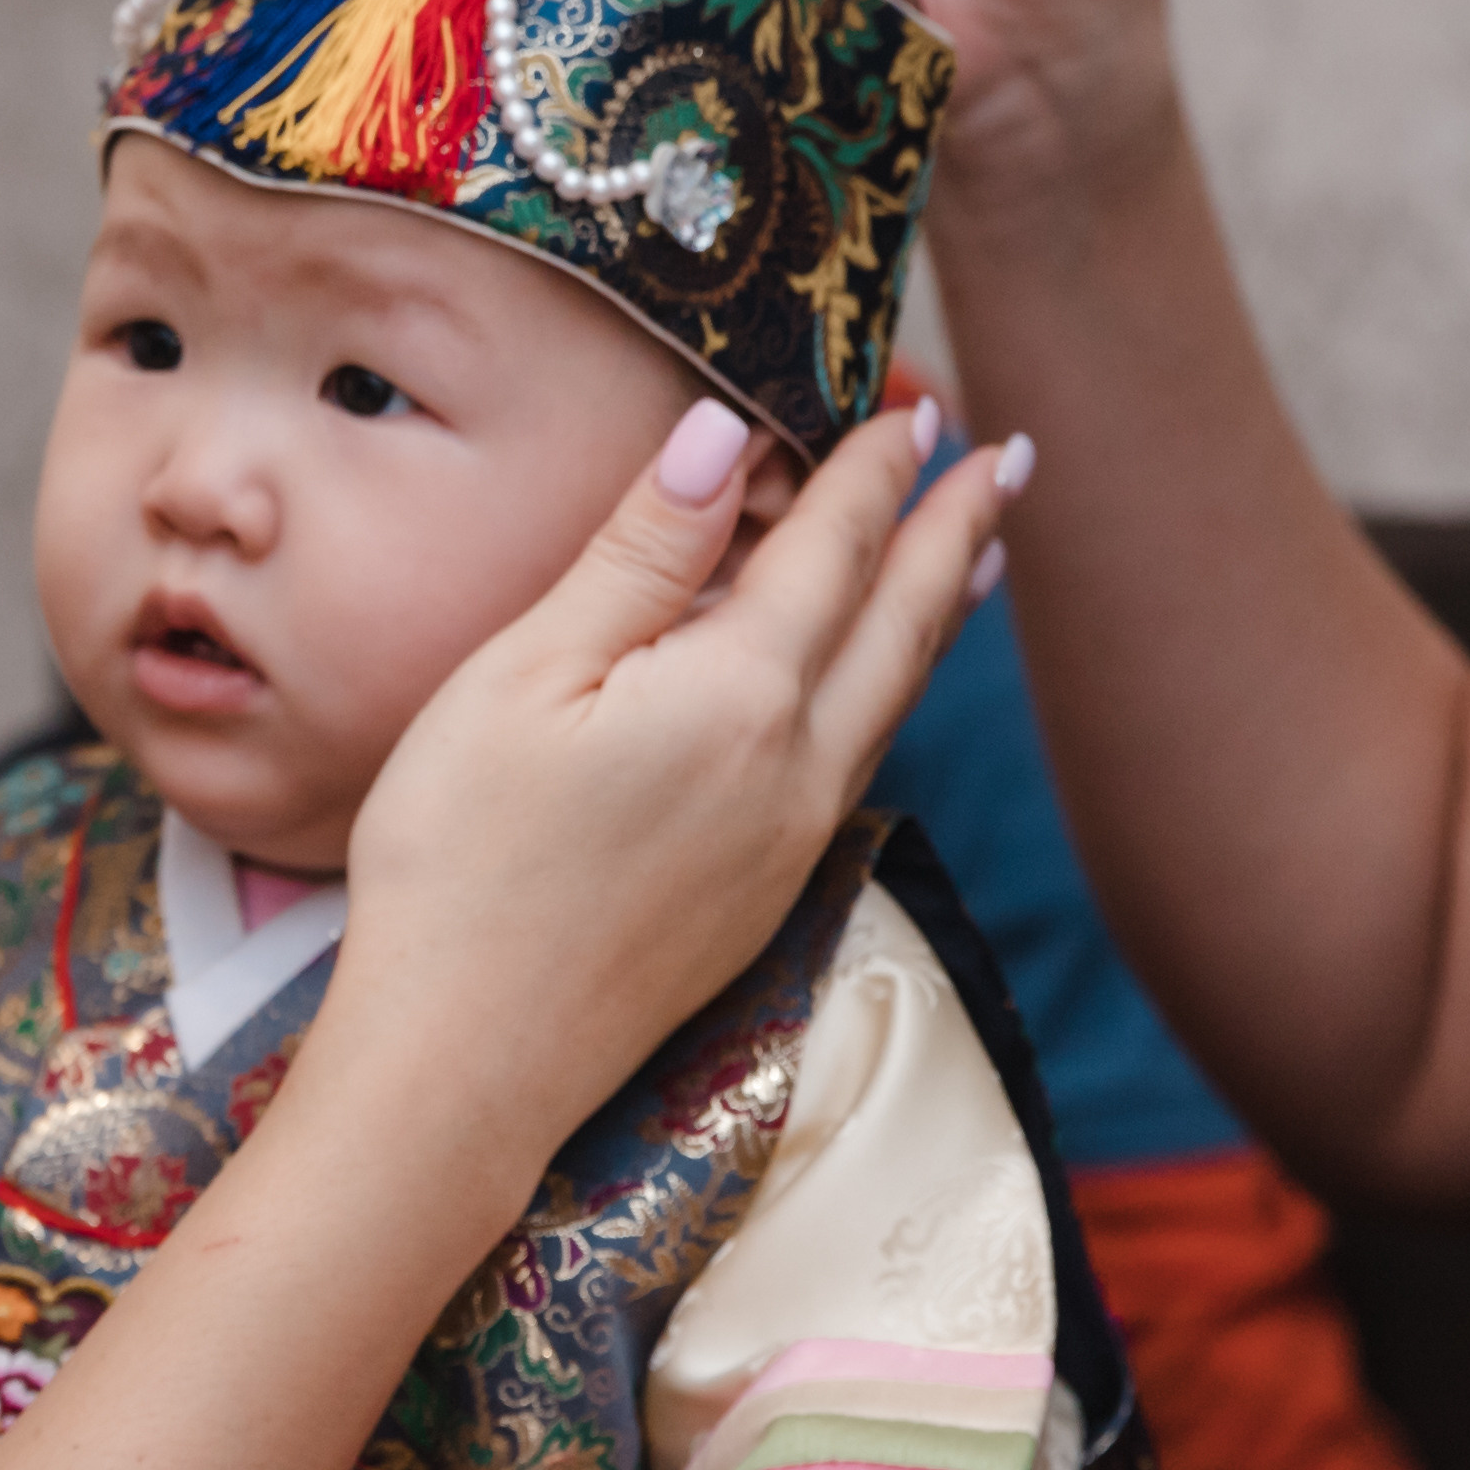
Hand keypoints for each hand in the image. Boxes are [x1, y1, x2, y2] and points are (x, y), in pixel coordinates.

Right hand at [317, 398, 1024, 1178]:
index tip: (917, 406)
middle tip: (1008, 459)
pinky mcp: (766, 900)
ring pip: (894, 700)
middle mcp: (798, 768)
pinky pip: (859, 762)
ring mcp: (792, 844)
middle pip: (904, 623)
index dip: (877, 470)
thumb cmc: (461, 860)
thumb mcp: (523, 676)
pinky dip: (892, 692)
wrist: (466, 1062)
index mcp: (741, 693)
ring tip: (980, 557)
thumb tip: (723, 438)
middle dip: (957, 532)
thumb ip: (637, 556)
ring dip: (940, 614)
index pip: (836, 547)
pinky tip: (877, 688)